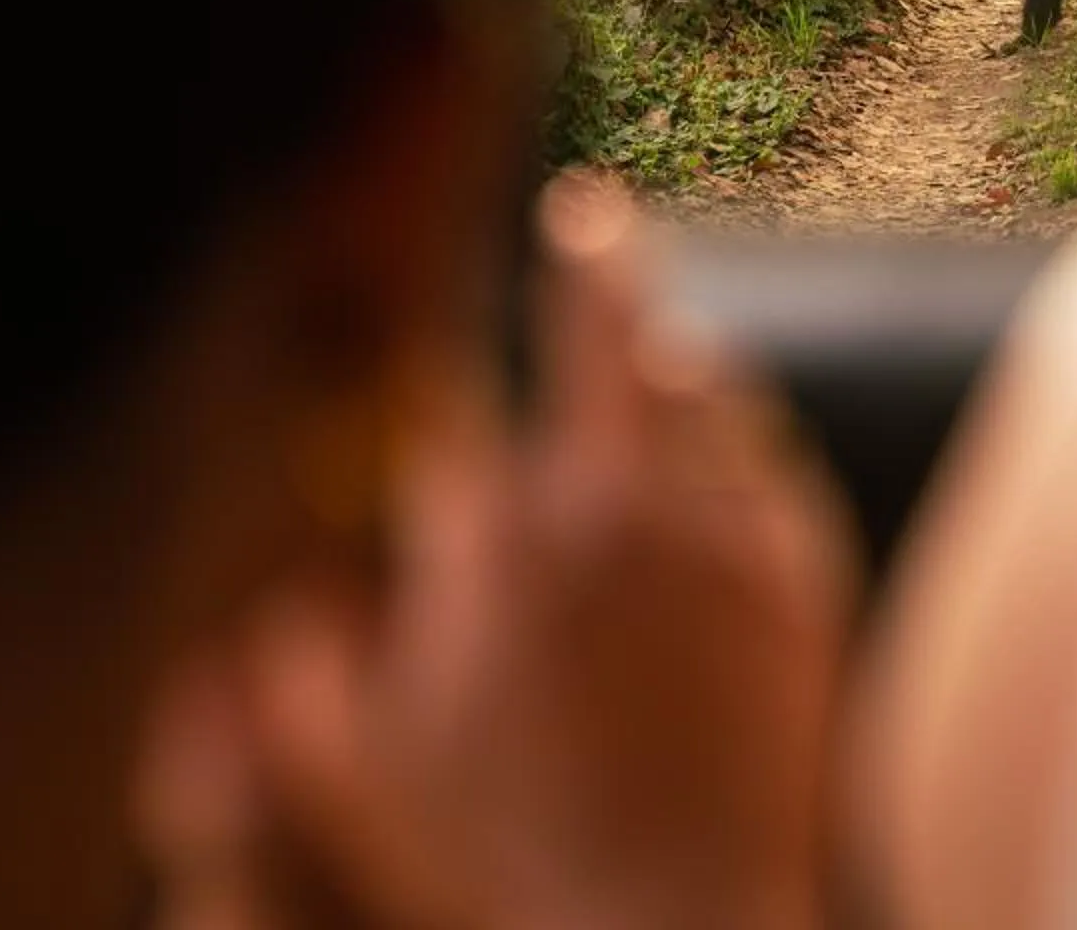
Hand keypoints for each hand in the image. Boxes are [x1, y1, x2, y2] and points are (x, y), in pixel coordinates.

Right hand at [141, 176, 855, 929]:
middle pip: (595, 323)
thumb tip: (279, 588)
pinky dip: (739, 433)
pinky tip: (725, 436)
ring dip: (665, 355)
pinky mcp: (798, 571)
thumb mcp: (363, 768)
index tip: (424, 361)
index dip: (426, 378)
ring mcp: (714, 532)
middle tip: (586, 213)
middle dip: (582, 255)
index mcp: (487, 543)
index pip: (444, 397)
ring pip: (697, 380)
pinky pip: (769, 455)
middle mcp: (607, 507)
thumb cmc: (504, 864)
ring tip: (654, 337)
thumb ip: (306, 660)